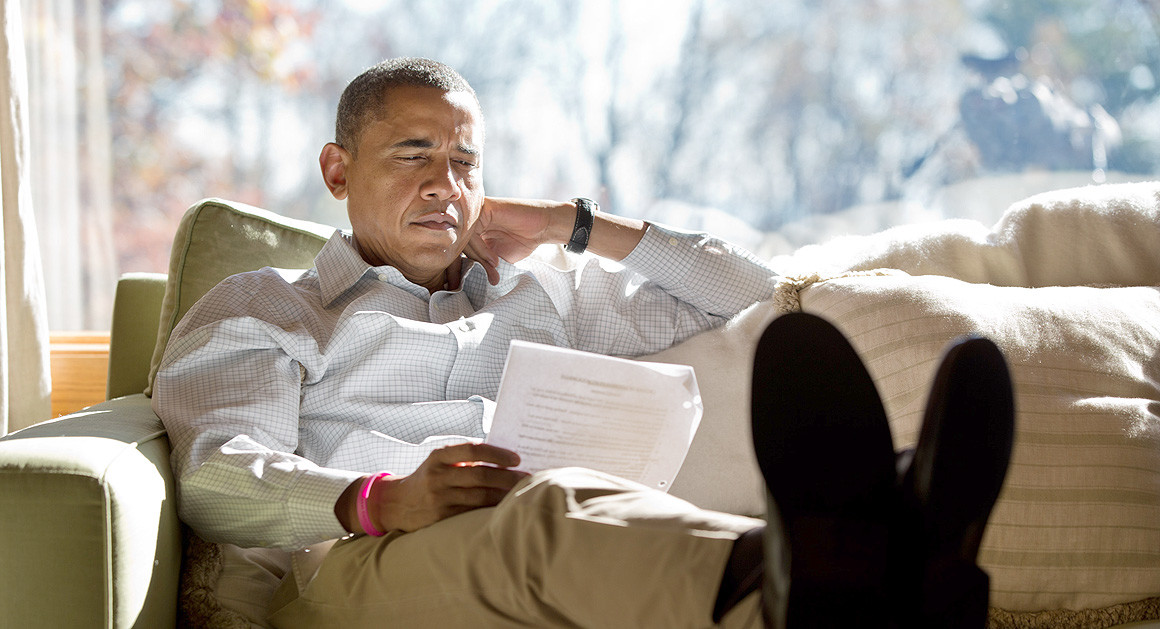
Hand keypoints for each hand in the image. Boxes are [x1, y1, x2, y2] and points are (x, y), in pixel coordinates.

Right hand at [368, 443, 528, 532]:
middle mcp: (437, 475)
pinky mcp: (440, 517)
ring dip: (504, 495)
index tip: (516, 458)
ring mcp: (438, 498)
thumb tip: (504, 458)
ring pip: (479, 496)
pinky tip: (504, 508)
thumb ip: (464, 458)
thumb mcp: (439, 462)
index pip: (472, 450)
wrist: (394, 504)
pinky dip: (490, 510)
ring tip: (521, 493)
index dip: (497, 453)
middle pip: (480, 475)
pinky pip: (471, 513)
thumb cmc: (427, 479)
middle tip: (528, 477)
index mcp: (439, 456)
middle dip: (507, 477)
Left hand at [463, 197, 571, 284]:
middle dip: (469, 265)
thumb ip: (479, 261)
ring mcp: (476, 213)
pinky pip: (473, 231)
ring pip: (464, 239)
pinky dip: (481, 248)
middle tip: (482, 278)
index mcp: (471, 230)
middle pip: (458, 244)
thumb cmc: (520, 241)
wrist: (541, 227)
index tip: (465, 283)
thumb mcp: (495, 257)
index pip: (456, 248)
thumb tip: (460, 277)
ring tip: (495, 266)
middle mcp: (471, 220)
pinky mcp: (483, 208)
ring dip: (479, 258)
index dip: (460, 268)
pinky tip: (494, 258)